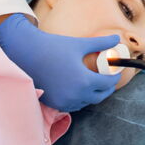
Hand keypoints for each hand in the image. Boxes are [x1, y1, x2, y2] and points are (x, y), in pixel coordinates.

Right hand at [0, 14, 119, 111]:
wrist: (27, 54)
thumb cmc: (54, 47)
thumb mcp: (80, 44)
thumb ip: (101, 43)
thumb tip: (117, 39)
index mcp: (84, 81)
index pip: (107, 83)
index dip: (114, 77)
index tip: (115, 71)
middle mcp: (75, 95)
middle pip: (99, 96)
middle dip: (106, 87)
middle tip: (108, 78)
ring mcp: (64, 101)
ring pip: (86, 102)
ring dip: (93, 94)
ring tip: (94, 82)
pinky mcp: (54, 104)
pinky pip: (73, 105)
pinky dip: (79, 98)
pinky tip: (79, 88)